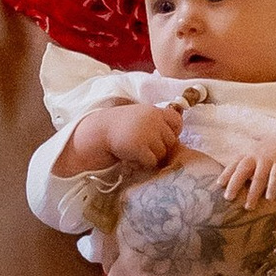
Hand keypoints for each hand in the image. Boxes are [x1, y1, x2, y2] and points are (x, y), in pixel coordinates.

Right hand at [58, 104, 181, 179]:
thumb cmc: (120, 126)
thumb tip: (177, 132)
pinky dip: (143, 163)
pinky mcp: (140, 148)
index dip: (172, 132)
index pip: (176, 121)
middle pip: (171, 141)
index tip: (160, 137)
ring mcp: (147, 134)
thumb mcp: (140, 115)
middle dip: (160, 147)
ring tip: (136, 152)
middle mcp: (153, 120)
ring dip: (151, 157)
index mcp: (154, 111)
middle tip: (144, 147)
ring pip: (162, 153)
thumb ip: (157, 120)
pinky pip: (151, 162)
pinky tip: (132, 158)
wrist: (99, 132)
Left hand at [211, 127, 275, 208]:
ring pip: (259, 176)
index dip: (226, 174)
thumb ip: (247, 168)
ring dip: (253, 192)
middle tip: (228, 198)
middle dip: (234, 184)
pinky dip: (272, 187)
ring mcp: (270, 159)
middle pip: (243, 170)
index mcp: (249, 155)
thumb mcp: (258, 158)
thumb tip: (232, 187)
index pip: (235, 164)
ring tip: (248, 206)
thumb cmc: (273, 156)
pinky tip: (269, 198)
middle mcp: (257, 155)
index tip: (219, 185)